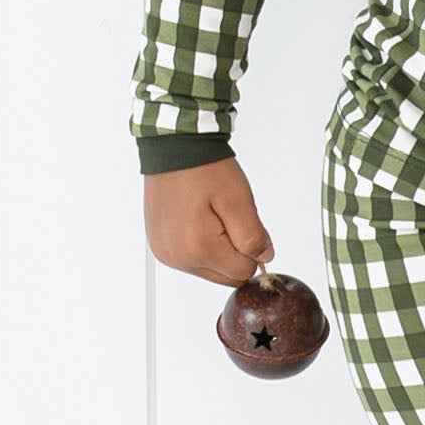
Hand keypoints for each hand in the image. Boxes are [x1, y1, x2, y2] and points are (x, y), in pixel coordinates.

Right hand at [143, 158, 275, 284]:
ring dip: (217, 249)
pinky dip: (200, 245)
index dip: (251, 250)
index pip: (242, 272)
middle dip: (234, 252)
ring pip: (208, 269)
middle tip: (228, 218)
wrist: (173, 149)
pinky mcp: (161, 246)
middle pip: (224, 275)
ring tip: (210, 215)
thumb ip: (253, 236)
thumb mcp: (239, 200)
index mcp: (198, 249)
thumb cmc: (203, 168)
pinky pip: (190, 258)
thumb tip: (264, 256)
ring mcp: (166, 252)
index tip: (245, 225)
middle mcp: (178, 257)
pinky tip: (197, 219)